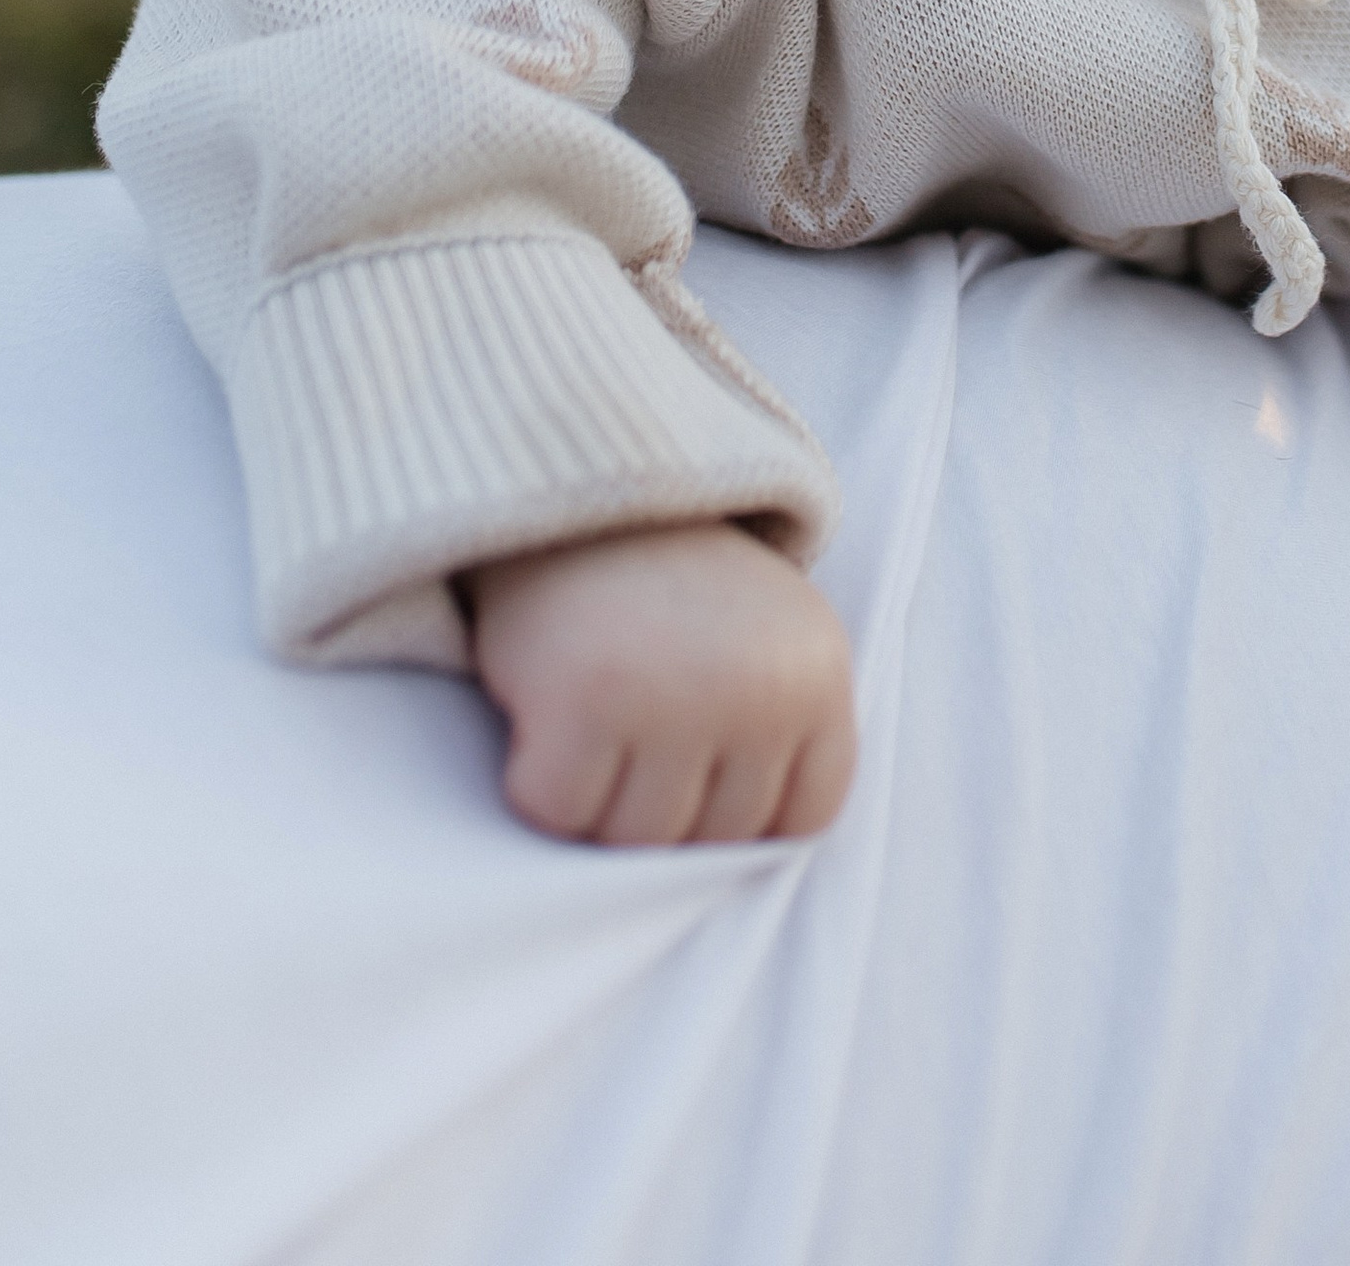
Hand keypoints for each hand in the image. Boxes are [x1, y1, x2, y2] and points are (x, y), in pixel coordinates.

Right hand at [467, 519, 856, 845]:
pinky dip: (533, 777)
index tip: (696, 755)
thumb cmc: (660, 586)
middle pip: (711, 842)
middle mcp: (759, 691)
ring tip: (589, 706)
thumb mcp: (757, 640)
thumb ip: (775, 734)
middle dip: (658, 799)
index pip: (799, 822)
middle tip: (628, 712)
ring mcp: (674, 700)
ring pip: (633, 841)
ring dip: (594, 796)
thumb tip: (754, 868)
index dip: (735, 809)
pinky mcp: (584, 704)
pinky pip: (557, 810)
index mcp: (816, 676)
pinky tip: (542, 705)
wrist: (564, 481)